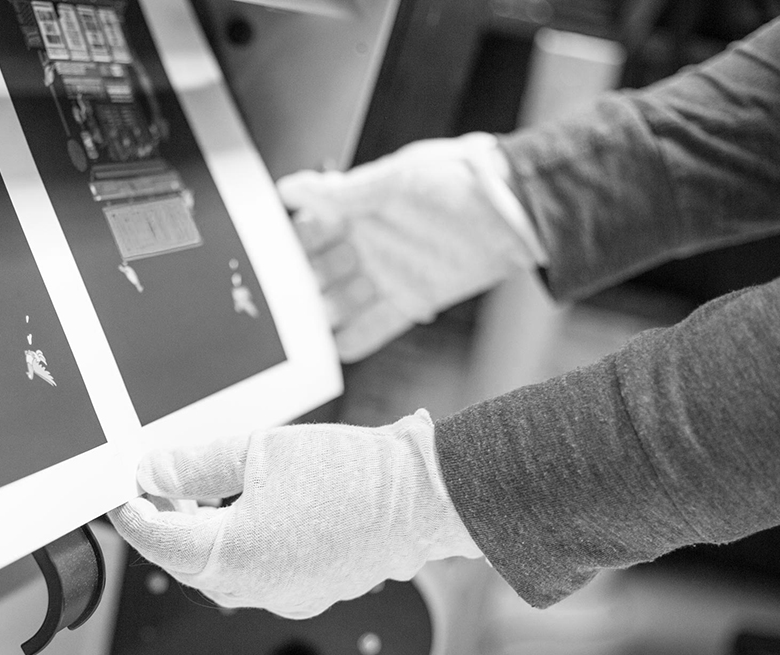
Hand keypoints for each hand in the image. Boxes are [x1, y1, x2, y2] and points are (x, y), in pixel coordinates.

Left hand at [109, 410, 481, 618]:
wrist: (424, 497)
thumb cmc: (354, 474)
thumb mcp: (259, 450)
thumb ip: (195, 465)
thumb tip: (151, 472)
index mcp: (235, 556)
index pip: (159, 540)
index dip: (133, 515)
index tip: (121, 494)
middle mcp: (256, 587)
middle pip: (185, 561)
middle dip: (166, 525)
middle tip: (158, 486)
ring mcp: (284, 594)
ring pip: (220, 571)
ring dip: (202, 537)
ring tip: (202, 494)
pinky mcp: (308, 591)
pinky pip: (255, 575)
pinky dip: (239, 547)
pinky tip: (248, 512)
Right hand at [278, 133, 544, 361]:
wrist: (515, 205)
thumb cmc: (459, 177)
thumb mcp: (395, 180)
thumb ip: (342, 193)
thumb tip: (291, 188)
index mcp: (356, 208)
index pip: (308, 231)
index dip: (286, 246)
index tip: (263, 260)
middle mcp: (366, 244)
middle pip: (318, 272)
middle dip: (296, 287)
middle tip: (273, 304)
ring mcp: (386, 275)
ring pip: (340, 303)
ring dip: (319, 317)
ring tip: (296, 333)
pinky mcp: (410, 302)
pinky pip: (374, 328)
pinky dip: (353, 342)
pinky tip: (332, 351)